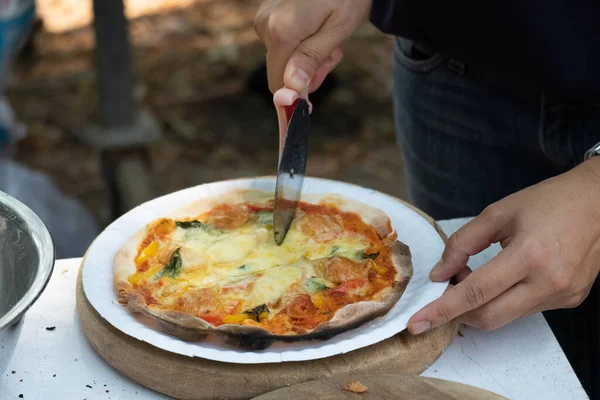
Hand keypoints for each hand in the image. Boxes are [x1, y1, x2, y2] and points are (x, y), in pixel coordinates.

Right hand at [254, 0, 370, 92]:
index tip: (323, 76)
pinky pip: (283, 41)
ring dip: (310, 54)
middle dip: (311, 68)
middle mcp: (265, 25)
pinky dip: (303, 40)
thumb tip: (291, 87)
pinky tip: (318, 24)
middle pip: (283, 71)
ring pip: (285, 57)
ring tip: (329, 32)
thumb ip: (312, 59)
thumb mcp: (337, 29)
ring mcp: (264, 17)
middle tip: (335, 50)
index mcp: (280, 32)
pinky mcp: (268, 13)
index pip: (278, 83)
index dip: (298, 91)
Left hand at [407, 158, 599, 333]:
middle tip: (446, 289)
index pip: (475, 293)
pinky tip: (503, 279)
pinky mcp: (570, 300)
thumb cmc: (548, 202)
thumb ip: (462, 243)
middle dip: (458, 312)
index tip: (417, 323)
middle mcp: (549, 282)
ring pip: (506, 316)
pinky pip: (526, 310)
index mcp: (529, 255)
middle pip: (489, 317)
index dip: (442, 310)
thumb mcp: (497, 212)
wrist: (599, 201)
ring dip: (482, 304)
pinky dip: (504, 300)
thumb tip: (440, 274)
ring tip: (477, 274)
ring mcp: (563, 295)